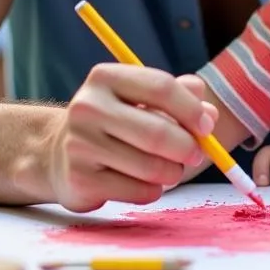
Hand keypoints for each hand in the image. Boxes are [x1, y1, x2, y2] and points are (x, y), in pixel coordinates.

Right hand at [45, 64, 216, 211]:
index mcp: (106, 78)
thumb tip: (210, 116)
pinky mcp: (79, 181)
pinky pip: (138, 191)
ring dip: (173, 172)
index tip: (207, 127)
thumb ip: (184, 97)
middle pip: (157, 132)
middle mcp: (87, 107)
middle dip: (188, 147)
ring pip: (150, 167)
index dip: (192, 109)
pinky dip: (154, 190)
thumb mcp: (144, 98)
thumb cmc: (118, 121)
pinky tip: (146, 183)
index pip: (161, 88)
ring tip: (172, 169)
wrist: (59, 155)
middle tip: (198, 155)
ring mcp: (79, 145)